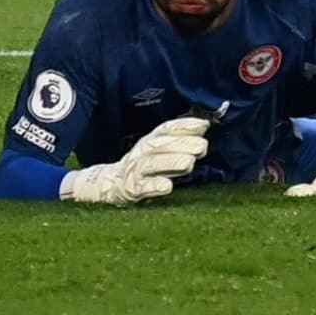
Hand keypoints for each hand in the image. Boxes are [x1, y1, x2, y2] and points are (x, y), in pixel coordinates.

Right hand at [60, 117, 210, 205]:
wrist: (109, 185)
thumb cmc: (143, 167)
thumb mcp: (158, 151)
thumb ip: (180, 142)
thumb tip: (206, 126)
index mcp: (150, 142)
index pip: (166, 129)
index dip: (184, 125)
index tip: (204, 125)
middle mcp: (142, 152)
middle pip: (161, 145)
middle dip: (182, 144)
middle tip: (202, 147)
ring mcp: (135, 171)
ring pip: (153, 164)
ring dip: (171, 162)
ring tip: (189, 163)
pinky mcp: (130, 190)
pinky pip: (142, 188)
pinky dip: (154, 186)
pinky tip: (167, 187)